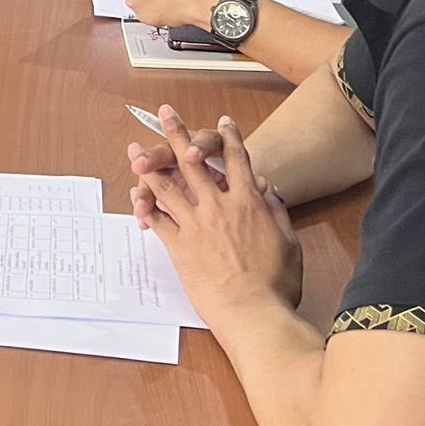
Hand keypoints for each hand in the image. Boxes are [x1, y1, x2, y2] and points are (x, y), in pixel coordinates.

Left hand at [132, 109, 301, 321]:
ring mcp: (197, 224)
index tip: (224, 121)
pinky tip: (135, 200)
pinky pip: (157, 220)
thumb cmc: (277, 284)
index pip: (238, 160)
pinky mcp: (179, 246)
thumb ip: (277, 213)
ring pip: (167, 186)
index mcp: (248, 203)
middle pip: (193, 162)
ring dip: (149, 166)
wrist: (254, 312)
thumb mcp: (289, 244)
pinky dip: (145, 208)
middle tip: (165, 112)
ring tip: (135, 151)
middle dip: (178, 133)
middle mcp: (219, 206)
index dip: (230, 138)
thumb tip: (267, 189)